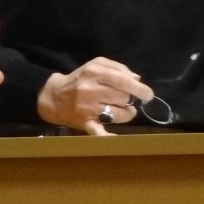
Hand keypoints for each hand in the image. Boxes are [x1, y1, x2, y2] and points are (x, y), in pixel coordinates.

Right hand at [36, 57, 152, 135]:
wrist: (54, 96)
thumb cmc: (79, 79)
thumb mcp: (95, 65)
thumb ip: (117, 68)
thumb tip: (137, 78)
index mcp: (94, 73)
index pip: (122, 81)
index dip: (139, 88)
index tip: (148, 94)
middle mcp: (90, 90)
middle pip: (123, 98)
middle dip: (128, 99)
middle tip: (123, 99)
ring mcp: (88, 108)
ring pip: (120, 114)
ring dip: (125, 113)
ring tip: (119, 109)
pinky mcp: (86, 123)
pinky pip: (98, 131)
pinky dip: (107, 136)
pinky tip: (114, 138)